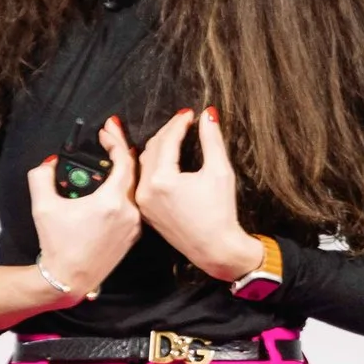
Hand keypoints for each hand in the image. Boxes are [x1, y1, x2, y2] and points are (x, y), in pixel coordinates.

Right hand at [25, 116, 141, 300]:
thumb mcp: (43, 207)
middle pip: (134, 171)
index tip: (108, 128)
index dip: (116, 140)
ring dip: (127, 169)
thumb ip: (41, 177)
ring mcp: (135, 225)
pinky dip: (127, 188)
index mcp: (111, 202)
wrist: (69, 280)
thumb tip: (50, 163)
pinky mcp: (133, 235)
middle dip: (123, 149)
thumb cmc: (57, 245)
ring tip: (115, 154)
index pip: (124, 160)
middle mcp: (129, 212)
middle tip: (112, 135)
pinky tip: (116, 182)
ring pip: (136, 187)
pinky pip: (134, 203)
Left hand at [133, 108, 263, 286]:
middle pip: (152, 149)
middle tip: (182, 121)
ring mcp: (143, 202)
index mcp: (162, 179)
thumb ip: (212, 139)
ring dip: (158, 146)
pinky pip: (144, 180)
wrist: (216, 249)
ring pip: (145, 163)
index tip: (190, 114)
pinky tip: (163, 156)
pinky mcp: (146, 211)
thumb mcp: (220, 171)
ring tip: (174, 134)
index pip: (167, 140)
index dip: (179, 123)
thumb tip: (208, 114)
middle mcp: (146, 190)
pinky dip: (153, 165)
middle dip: (168, 132)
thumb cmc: (220, 212)